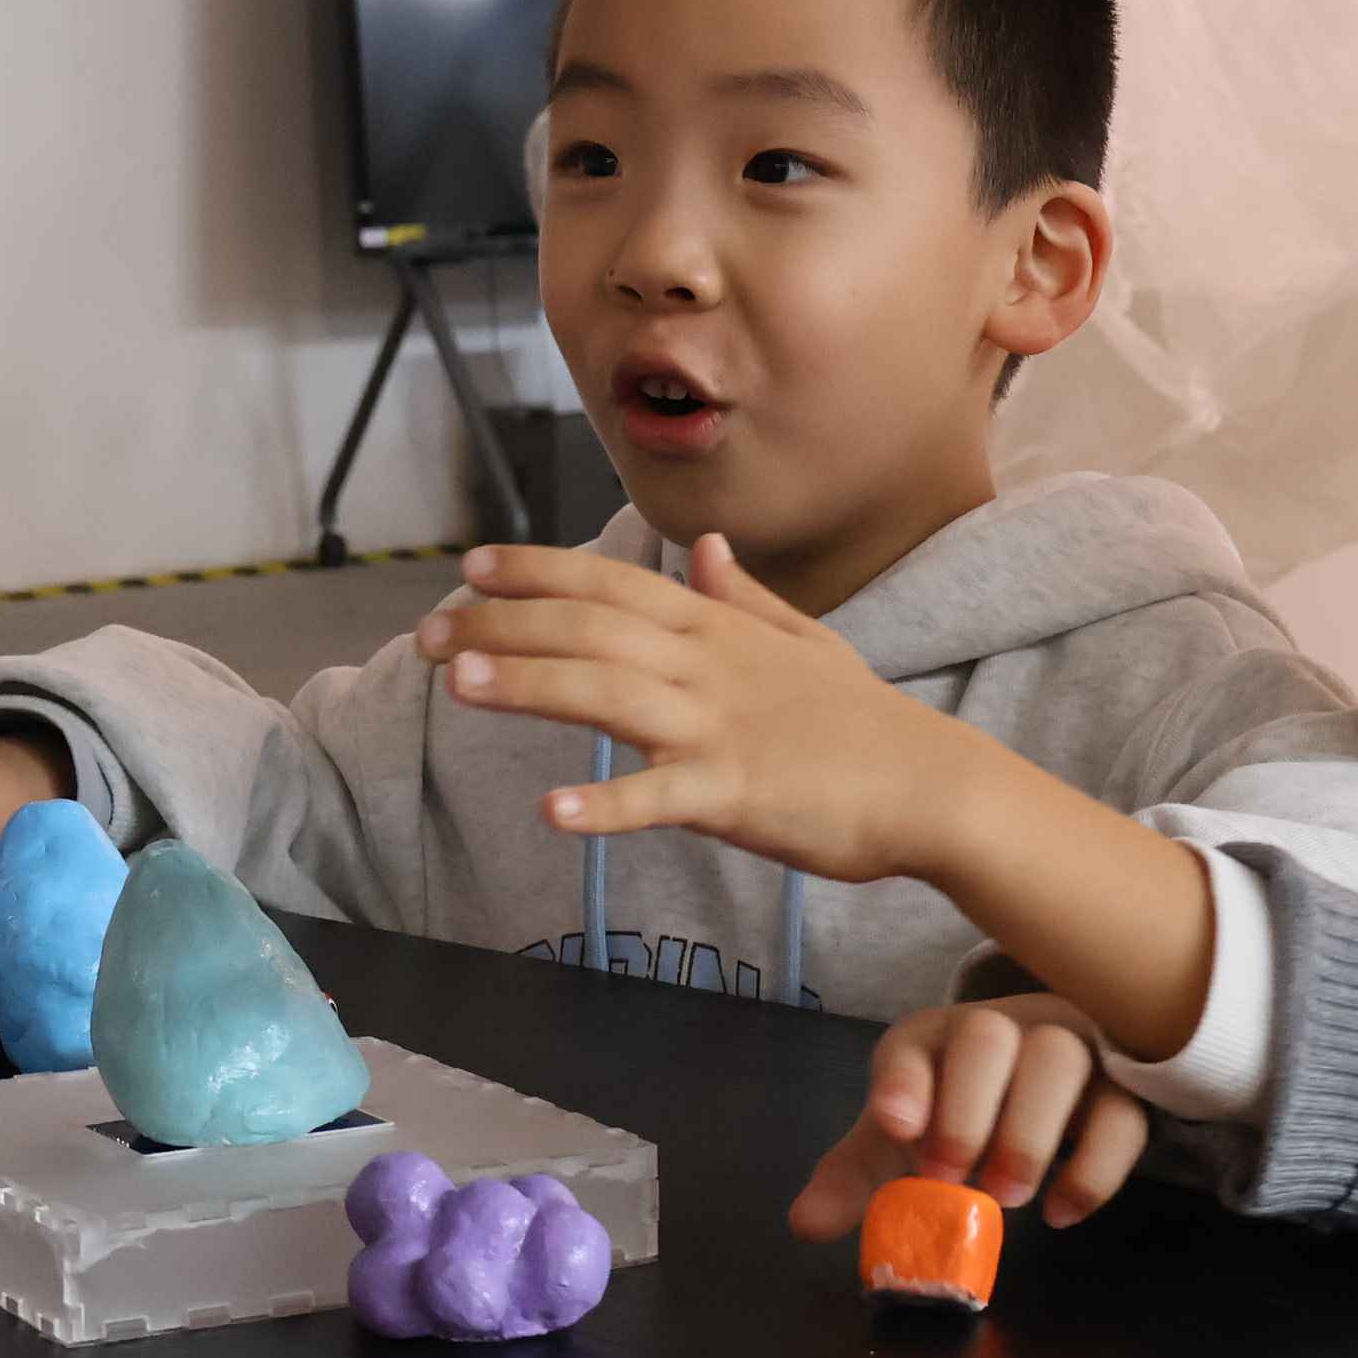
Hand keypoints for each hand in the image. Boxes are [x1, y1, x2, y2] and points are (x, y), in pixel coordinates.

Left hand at [420, 533, 966, 884]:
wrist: (934, 788)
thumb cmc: (864, 722)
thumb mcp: (806, 641)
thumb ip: (742, 597)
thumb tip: (702, 548)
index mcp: (717, 628)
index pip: (610, 584)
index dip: (536, 572)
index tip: (468, 570)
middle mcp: (708, 666)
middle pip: (588, 631)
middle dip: (499, 627)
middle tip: (424, 637)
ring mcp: (721, 728)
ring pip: (607, 696)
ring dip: (528, 687)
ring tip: (455, 686)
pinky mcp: (738, 795)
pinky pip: (660, 798)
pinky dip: (604, 804)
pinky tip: (549, 810)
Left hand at [786, 996, 1149, 1239]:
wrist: (1043, 1072)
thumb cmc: (962, 1103)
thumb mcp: (908, 1135)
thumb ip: (858, 1177)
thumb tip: (804, 1223)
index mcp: (935, 1037)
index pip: (913, 1043)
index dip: (903, 1083)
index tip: (896, 1130)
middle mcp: (1002, 1026)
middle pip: (988, 1036)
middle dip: (967, 1112)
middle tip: (955, 1178)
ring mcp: (1070, 1047)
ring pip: (1060, 1060)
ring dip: (1028, 1134)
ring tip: (1006, 1196)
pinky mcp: (1122, 1087)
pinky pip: (1122, 1115)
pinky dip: (1094, 1169)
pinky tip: (1060, 1212)